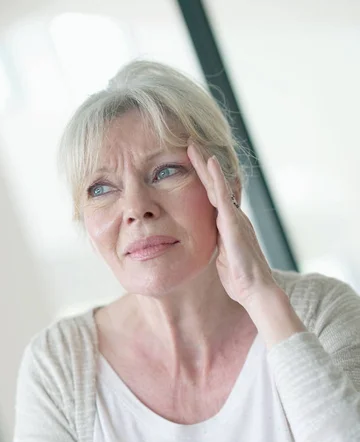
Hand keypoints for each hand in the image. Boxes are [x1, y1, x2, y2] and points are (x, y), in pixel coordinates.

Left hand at [187, 142, 277, 309]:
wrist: (255, 290)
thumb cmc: (239, 280)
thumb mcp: (221, 258)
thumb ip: (215, 245)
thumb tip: (206, 242)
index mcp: (228, 226)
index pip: (212, 199)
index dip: (203, 182)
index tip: (190, 165)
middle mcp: (232, 218)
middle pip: (214, 186)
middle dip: (202, 166)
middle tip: (190, 145)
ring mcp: (234, 218)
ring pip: (218, 186)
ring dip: (206, 165)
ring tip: (194, 146)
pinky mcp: (233, 223)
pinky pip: (223, 196)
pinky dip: (216, 178)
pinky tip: (210, 162)